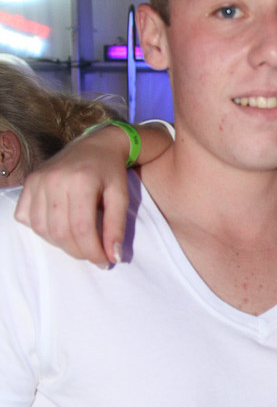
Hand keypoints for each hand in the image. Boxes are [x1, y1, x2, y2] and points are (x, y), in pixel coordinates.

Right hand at [15, 126, 130, 266]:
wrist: (98, 144)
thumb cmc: (111, 172)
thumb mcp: (121, 197)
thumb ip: (116, 227)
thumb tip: (113, 257)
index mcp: (80, 181)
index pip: (82, 229)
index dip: (93, 252)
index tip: (105, 262)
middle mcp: (54, 179)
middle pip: (60, 232)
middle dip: (78, 252)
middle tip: (93, 255)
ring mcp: (37, 180)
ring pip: (42, 228)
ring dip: (60, 244)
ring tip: (79, 243)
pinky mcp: (29, 182)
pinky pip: (26, 217)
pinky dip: (41, 230)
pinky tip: (59, 228)